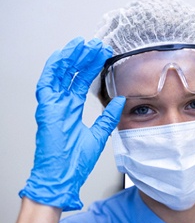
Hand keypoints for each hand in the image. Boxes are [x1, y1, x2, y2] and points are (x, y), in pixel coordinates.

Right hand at [19, 37, 125, 210]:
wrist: (64, 177)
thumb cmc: (75, 161)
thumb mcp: (99, 134)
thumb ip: (108, 116)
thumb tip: (119, 100)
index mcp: (71, 110)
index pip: (81, 82)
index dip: (91, 67)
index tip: (102, 55)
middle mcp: (61, 104)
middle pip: (71, 74)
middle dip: (83, 58)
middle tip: (95, 45)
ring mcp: (52, 105)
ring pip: (60, 74)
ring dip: (71, 57)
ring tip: (83, 44)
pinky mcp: (46, 108)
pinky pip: (47, 82)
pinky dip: (55, 67)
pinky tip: (64, 55)